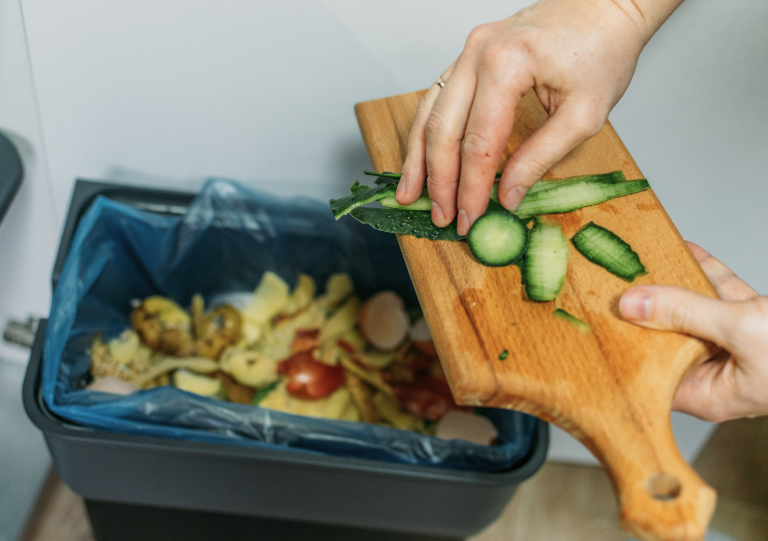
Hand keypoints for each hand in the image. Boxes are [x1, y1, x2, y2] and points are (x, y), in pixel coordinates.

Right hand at [396, 0, 681, 234]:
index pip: (479, 142)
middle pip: (444, 130)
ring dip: (418, 159)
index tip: (469, 219)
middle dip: (440, 181)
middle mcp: (477, 53)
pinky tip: (419, 160)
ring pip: (429, 114)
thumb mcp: (584, 115)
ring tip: (409, 195)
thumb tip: (507, 197)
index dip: (471, 188)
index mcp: (508, 64)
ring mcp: (467, 52)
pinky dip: (425, 133)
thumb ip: (541, 157)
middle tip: (442, 217)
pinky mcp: (467, 57)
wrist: (603, 7)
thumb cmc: (603, 52)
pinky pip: (436, 99)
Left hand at [619, 242, 767, 421]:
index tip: (594, 323)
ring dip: (671, 285)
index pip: (648, 373)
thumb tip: (630, 304)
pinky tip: (686, 249)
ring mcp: (737, 347)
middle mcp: (718, 373)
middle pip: (666, 338)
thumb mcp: (742, 331)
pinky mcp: (757, 323)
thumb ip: (685, 314)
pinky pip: (722, 295)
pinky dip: (706, 273)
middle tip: (607, 282)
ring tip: (639, 259)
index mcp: (708, 393)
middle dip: (641, 310)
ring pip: (693, 312)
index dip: (622, 349)